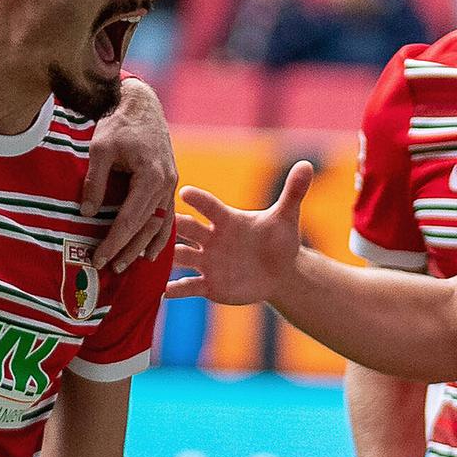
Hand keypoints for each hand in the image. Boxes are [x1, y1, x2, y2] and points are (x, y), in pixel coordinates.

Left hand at [85, 78, 178, 270]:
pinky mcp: (170, 182)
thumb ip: (94, 182)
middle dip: (127, 249)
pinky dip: (159, 234)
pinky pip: (167, 214)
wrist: (141, 104)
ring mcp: (171, 184)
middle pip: (146, 226)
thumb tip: (87, 213)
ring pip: (159, 223)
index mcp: (151, 176)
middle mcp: (166, 184)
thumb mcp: (100, 149)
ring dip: (143, 246)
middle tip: (109, 268)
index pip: (130, 219)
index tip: (98, 258)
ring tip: (127, 264)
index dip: (113, 242)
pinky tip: (149, 250)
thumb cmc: (118, 124)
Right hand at [166, 160, 311, 305]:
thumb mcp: (286, 218)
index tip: (185, 193)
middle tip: (152, 223)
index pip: (209, 206)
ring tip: (149, 258)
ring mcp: (207, 261)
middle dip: (171, 226)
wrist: (280, 273)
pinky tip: (163, 292)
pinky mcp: (209, 284)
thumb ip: (293, 192)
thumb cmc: (279, 240)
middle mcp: (211, 238)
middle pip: (185, 229)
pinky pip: (188, 286)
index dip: (198, 200)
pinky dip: (176, 289)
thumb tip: (307, 164)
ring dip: (166, 257)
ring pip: (180, 257)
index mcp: (226, 219)